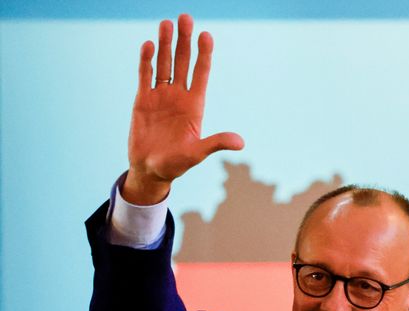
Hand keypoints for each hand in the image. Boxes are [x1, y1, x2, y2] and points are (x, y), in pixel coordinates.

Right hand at [124, 14, 243, 204]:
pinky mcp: (143, 100)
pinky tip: (149, 45)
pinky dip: (146, 61)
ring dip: (166, 44)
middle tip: (185, 17)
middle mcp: (179, 96)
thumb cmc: (177, 164)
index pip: (201, 74)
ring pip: (164, 64)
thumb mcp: (197, 154)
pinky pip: (145, 76)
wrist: (151, 169)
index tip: (207, 36)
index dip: (204, 55)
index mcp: (195, 106)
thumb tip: (241, 143)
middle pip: (183, 62)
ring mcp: (161, 96)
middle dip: (185, 40)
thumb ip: (216, 143)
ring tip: (166, 23)